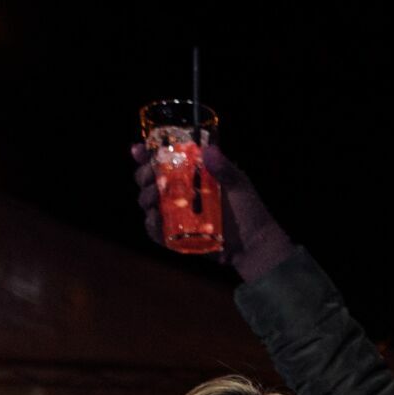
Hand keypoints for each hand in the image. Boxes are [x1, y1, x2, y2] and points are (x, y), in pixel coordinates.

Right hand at [129, 141, 293, 280]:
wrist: (255, 245)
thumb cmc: (250, 212)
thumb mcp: (240, 186)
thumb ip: (224, 169)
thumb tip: (209, 149)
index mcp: (191, 177)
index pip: (163, 162)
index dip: (147, 155)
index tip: (139, 151)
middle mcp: (180, 194)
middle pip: (150, 181)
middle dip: (143, 176)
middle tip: (150, 176)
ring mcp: (177, 215)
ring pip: (149, 204)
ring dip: (145, 198)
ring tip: (153, 198)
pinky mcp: (177, 236)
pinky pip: (156, 231)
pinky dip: (152, 225)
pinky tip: (155, 219)